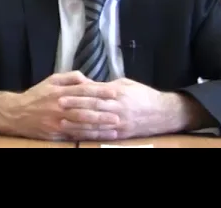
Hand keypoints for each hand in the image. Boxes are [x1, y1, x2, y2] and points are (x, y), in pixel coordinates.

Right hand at [7, 71, 118, 140]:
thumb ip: (70, 77)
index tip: (114, 92)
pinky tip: (100, 135)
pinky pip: (75, 134)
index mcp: (60, 91)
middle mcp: (60, 105)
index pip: (83, 89)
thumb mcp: (51, 80)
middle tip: (119, 112)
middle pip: (85, 107)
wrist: (16, 113)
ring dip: (100, 125)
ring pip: (82, 122)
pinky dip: (89, 135)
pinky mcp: (56, 133)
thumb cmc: (37, 95)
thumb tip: (88, 80)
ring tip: (114, 125)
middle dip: (103, 110)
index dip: (100, 91)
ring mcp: (58, 120)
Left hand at [59, 78, 184, 139]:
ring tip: (62, 121)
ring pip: (95, 123)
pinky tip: (77, 134)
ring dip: (77, 123)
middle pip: (92, 107)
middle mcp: (118, 108)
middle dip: (74, 106)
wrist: (163, 113)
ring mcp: (119, 122)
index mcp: (118, 93)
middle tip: (58, 104)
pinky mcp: (121, 134)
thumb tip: (88, 85)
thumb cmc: (143, 95)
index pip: (94, 92)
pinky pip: (102, 135)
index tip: (64, 93)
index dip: (78, 93)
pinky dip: (89, 135)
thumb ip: (107, 86)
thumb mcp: (126, 84)